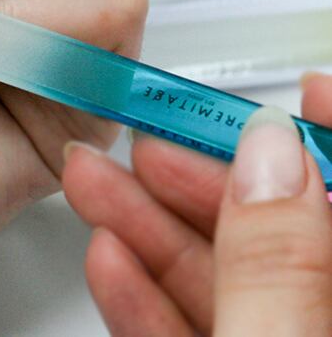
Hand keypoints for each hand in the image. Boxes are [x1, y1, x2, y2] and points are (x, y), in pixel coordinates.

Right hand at [63, 89, 331, 335]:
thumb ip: (273, 265)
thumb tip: (269, 155)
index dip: (329, 138)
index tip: (302, 89)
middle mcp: (318, 329)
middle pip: (273, 230)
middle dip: (200, 177)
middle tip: (146, 141)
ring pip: (219, 277)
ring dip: (147, 225)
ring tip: (93, 181)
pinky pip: (189, 328)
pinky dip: (143, 292)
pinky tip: (107, 257)